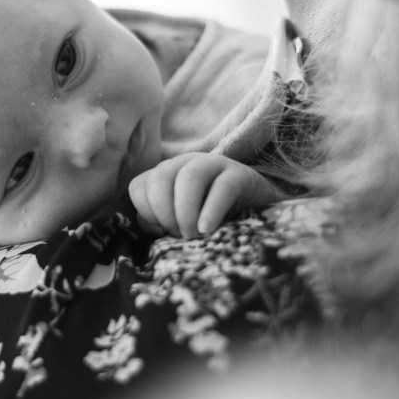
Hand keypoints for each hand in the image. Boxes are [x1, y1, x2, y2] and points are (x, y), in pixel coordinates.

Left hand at [127, 153, 282, 237]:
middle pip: (159, 178)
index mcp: (167, 173)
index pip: (139, 185)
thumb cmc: (213, 217)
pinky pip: (222, 187)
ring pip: (188, 177)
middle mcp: (186, 163)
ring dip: (185, 211)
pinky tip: (207, 229)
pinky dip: (211, 210)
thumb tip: (151, 227)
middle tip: (178, 235)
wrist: (259, 209)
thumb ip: (161, 221)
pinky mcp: (239, 174)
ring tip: (192, 235)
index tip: (161, 232)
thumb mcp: (182, 219)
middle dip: (163, 212)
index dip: (146, 212)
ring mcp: (213, 164)